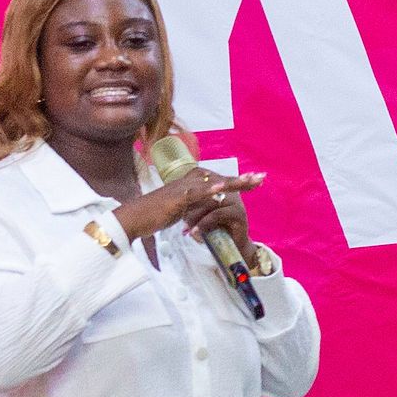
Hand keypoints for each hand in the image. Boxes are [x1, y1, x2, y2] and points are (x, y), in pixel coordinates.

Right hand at [119, 165, 262, 244]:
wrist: (133, 218)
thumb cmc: (154, 215)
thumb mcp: (180, 211)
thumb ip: (195, 208)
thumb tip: (208, 207)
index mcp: (190, 185)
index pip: (219, 181)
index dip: (237, 181)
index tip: (255, 181)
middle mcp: (188, 182)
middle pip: (220, 179)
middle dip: (242, 180)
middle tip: (262, 177)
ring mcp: (183, 189)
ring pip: (212, 184)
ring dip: (232, 182)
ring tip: (251, 181)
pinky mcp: (177, 198)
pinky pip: (197, 194)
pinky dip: (210, 190)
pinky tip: (223, 189)